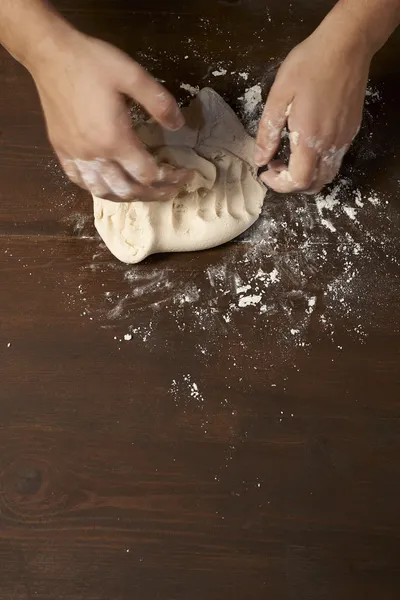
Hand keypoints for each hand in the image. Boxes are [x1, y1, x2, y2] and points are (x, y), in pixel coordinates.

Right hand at [30, 29, 188, 200]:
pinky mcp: (61, 150)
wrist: (49, 52)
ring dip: (127, 197)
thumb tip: (179, 125)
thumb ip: (159, 102)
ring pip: (103, 192)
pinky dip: (98, 188)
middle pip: (128, 190)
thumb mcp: (132, 74)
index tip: (186, 173)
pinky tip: (108, 184)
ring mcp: (75, 155)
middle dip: (154, 194)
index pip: (148, 174)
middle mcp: (95, 155)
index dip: (171, 177)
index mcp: (115, 139)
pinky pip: (79, 180)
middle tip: (171, 189)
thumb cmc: (91, 61)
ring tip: (143, 192)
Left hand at [254, 23, 371, 193]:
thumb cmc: (309, 65)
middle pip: (315, 185)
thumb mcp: (278, 96)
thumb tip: (260, 159)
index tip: (266, 172)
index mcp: (310, 139)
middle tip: (276, 166)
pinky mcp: (351, 131)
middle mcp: (331, 145)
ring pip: (327, 175)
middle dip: (292, 184)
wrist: (346, 44)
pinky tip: (306, 145)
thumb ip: (268, 132)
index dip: (279, 184)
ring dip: (307, 177)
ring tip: (289, 158)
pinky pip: (335, 159)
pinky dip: (319, 164)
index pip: (298, 181)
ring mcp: (344, 139)